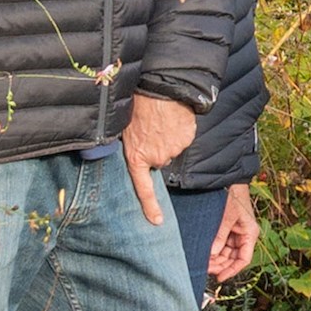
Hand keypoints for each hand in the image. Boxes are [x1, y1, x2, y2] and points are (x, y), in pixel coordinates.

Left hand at [119, 91, 192, 226]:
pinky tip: (172, 118)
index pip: (143, 188)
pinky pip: (182, 139)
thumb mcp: (125, 129)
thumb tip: (136, 156)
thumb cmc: (138, 105)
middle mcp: (156, 157)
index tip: (157, 222)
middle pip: (159, 160)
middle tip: (151, 130)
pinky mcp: (186, 139)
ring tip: (160, 120)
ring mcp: (172, 149)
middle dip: (156, 149)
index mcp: (137, 157)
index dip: (150, 206)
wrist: (160, 88)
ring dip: (167, 138)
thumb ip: (132, 148)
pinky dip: (179, 131)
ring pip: (171, 149)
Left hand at [206, 183, 259, 282]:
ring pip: (226, 254)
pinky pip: (221, 245)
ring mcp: (235, 234)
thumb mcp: (227, 217)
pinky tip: (205, 254)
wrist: (230, 181)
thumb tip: (212, 254)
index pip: (244, 259)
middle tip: (206, 269)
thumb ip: (220, 236)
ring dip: (216, 259)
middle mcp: (244, 236)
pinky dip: (213, 250)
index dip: (232, 270)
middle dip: (221, 265)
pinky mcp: (227, 230)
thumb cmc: (233, 196)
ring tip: (203, 263)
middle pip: (233, 259)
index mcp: (250, 234)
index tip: (220, 277)